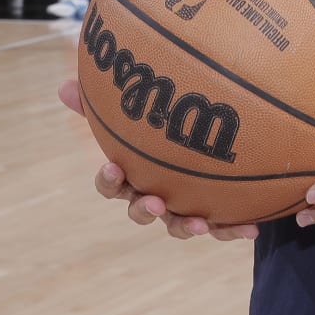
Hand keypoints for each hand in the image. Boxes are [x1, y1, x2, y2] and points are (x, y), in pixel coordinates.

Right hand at [58, 79, 258, 240]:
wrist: (211, 146)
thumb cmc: (163, 128)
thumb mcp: (135, 111)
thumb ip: (105, 102)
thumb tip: (63, 85)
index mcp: (133, 174)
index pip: (111, 183)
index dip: (109, 180)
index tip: (113, 167)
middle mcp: (154, 194)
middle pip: (140, 210)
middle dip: (144, 210)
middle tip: (155, 201)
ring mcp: (183, 207)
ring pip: (178, 225)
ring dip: (186, 227)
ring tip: (200, 223)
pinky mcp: (214, 215)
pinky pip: (222, 227)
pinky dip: (233, 230)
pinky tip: (251, 228)